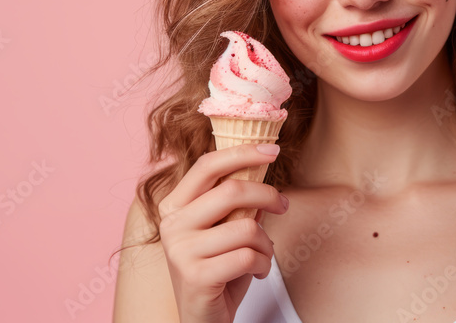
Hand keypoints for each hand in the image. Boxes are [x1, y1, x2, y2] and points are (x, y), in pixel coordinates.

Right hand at [157, 143, 288, 322]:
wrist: (204, 318)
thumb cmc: (218, 269)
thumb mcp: (224, 230)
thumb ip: (236, 202)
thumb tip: (263, 165)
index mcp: (174, 206)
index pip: (208, 166)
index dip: (243, 152)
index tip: (273, 149)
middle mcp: (172, 225)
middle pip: (232, 191)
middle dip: (267, 195)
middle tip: (282, 205)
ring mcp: (181, 251)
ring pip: (247, 227)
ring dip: (266, 242)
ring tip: (263, 254)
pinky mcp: (196, 276)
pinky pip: (248, 256)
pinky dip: (263, 263)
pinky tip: (256, 271)